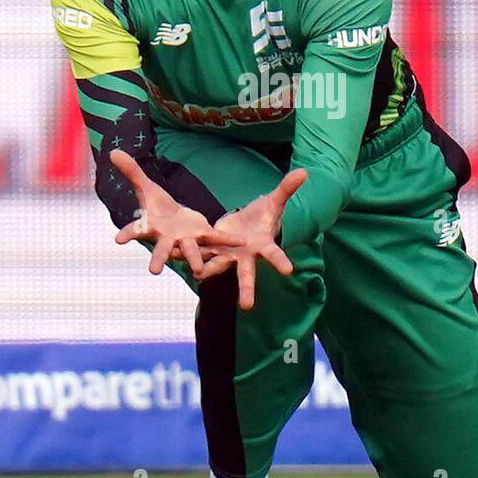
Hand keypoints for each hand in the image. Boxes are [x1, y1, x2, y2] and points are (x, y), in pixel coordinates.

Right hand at [109, 150, 241, 275]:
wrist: (176, 219)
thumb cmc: (158, 207)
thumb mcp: (146, 187)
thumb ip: (131, 172)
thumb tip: (112, 152)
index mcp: (151, 227)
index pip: (135, 230)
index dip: (126, 234)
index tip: (117, 240)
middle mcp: (167, 239)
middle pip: (161, 250)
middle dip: (157, 259)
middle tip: (153, 271)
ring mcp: (186, 240)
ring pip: (189, 251)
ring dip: (193, 260)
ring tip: (197, 270)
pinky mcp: (204, 236)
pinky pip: (216, 238)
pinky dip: (227, 240)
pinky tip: (240, 242)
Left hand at [195, 168, 307, 310]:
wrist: (247, 222)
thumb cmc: (264, 214)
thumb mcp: (275, 201)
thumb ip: (287, 188)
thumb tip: (304, 171)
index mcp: (263, 245)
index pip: (275, 254)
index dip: (281, 261)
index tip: (289, 270)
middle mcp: (246, 256)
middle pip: (248, 275)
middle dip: (247, 289)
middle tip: (247, 306)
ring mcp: (228, 254)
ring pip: (217, 265)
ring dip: (207, 270)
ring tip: (198, 274)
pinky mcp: (212, 247)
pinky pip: (200, 252)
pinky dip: (187, 253)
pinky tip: (173, 255)